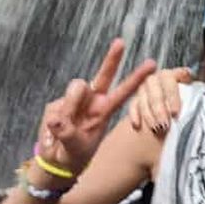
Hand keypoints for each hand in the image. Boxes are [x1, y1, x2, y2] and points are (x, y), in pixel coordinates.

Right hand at [37, 39, 155, 175]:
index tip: (152, 64)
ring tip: (65, 128)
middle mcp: (92, 100)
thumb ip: (67, 134)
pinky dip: (52, 122)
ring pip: (76, 88)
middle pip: (104, 75)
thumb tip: (57, 120)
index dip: (136, 78)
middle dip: (112, 58)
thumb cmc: (74, 154)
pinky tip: (53, 134)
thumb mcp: (74, 149)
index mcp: (105, 110)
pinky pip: (54, 108)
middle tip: (121, 42)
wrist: (55, 161)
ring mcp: (74, 100)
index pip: (124, 92)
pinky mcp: (56, 105)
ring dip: (70, 105)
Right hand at [127, 66, 191, 132]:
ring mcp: (145, 87)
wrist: (173, 111)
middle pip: (157, 91)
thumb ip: (201, 94)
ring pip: (143, 98)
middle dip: (160, 108)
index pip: (173, 79)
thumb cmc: (189, 104)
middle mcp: (158, 78)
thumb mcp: (196, 97)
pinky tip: (138, 125)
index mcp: (174, 74)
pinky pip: (132, 105)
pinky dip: (135, 114)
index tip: (176, 113)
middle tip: (165, 124)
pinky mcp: (135, 98)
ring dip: (149, 114)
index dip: (173, 96)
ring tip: (156, 128)